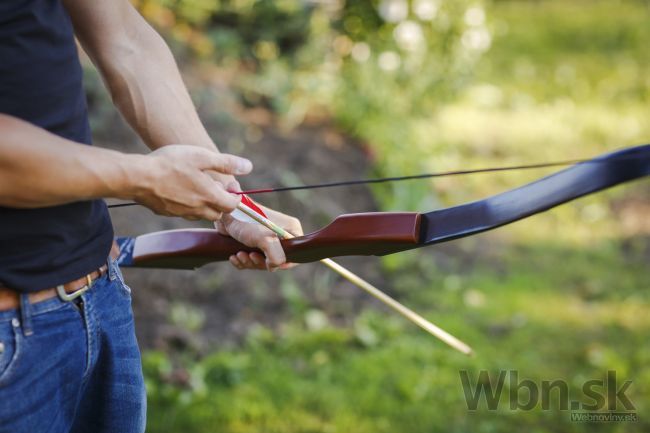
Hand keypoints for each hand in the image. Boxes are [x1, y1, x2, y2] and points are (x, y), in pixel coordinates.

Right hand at [130, 145, 251, 219]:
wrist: (138, 176)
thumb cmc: (171, 163)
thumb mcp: (202, 157)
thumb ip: (226, 163)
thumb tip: (248, 167)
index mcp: (209, 196)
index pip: (232, 206)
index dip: (233, 196)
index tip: (227, 184)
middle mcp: (197, 209)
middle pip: (218, 213)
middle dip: (220, 202)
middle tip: (212, 184)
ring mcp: (181, 213)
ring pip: (201, 214)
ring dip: (204, 204)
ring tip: (195, 185)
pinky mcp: (167, 213)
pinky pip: (184, 213)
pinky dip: (188, 205)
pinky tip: (179, 189)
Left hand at [214, 206, 302, 271]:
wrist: (224, 212)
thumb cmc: (247, 220)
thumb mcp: (266, 240)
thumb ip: (277, 256)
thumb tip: (273, 267)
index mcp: (290, 229)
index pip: (296, 253)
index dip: (284, 262)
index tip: (270, 263)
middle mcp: (280, 234)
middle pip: (278, 260)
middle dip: (261, 262)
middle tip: (251, 256)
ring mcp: (266, 239)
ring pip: (262, 262)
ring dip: (249, 262)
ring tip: (239, 254)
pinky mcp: (252, 243)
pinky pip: (251, 259)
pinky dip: (242, 261)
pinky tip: (234, 256)